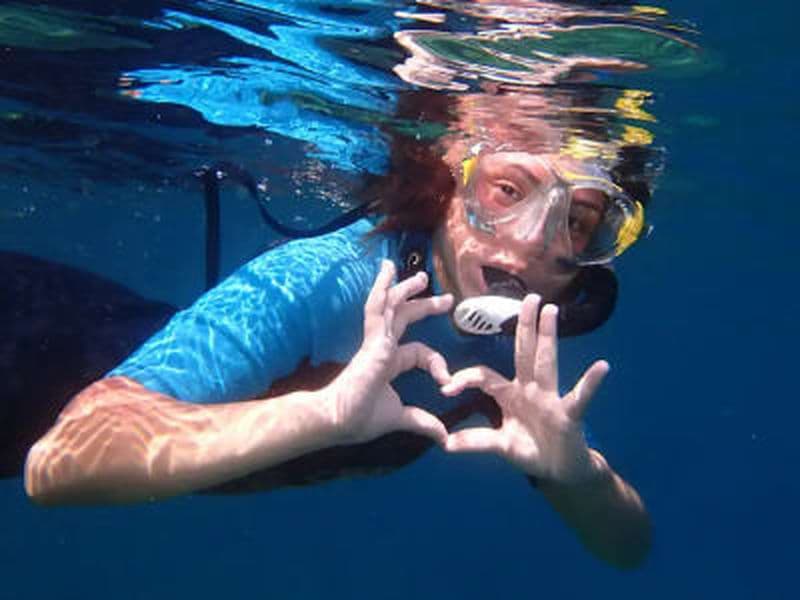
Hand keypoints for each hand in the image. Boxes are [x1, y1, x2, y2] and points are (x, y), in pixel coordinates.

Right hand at [328, 260, 453, 445]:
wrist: (335, 419)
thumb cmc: (359, 418)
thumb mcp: (400, 417)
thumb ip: (422, 422)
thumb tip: (444, 438)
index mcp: (388, 363)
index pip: (417, 351)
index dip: (436, 363)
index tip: (446, 381)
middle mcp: (382, 348)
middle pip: (405, 319)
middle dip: (425, 306)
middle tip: (445, 298)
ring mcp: (376, 342)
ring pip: (392, 306)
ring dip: (404, 288)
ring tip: (421, 274)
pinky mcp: (371, 340)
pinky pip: (377, 308)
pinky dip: (382, 288)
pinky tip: (387, 271)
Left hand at [441, 295, 608, 483]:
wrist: (560, 471)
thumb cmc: (530, 450)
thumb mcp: (500, 445)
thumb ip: (475, 441)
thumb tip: (444, 444)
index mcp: (509, 394)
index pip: (485, 376)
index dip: (466, 378)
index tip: (447, 388)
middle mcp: (530, 389)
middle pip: (524, 352)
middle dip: (523, 325)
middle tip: (527, 297)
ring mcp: (551, 398)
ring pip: (547, 363)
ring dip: (547, 337)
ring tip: (550, 311)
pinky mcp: (569, 414)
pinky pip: (579, 397)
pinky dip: (591, 383)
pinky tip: (602, 367)